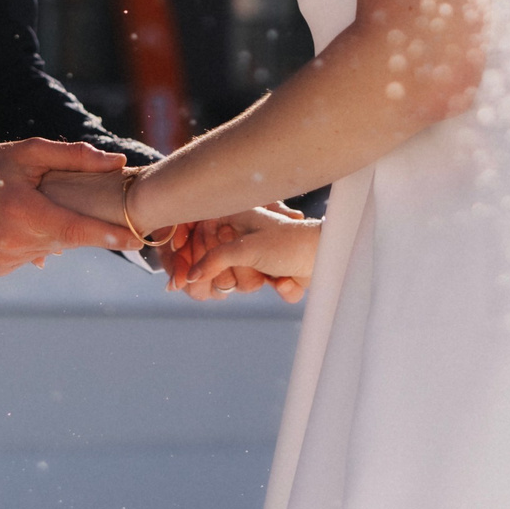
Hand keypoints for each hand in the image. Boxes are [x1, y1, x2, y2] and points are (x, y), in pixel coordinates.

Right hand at [0, 139, 131, 275]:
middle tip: (67, 204)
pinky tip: (17, 224)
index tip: (136, 239)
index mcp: (23, 210)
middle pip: (66, 239)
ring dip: (50, 232)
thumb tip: (118, 164)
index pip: (75, 229)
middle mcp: (12, 240)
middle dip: (79, 225)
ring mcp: (2, 258)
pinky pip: (30, 257)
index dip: (108, 236)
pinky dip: (32, 242)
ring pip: (49, 249)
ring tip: (29, 209)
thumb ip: (75, 157)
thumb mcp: (30, 151)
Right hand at [175, 209, 319, 303]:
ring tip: (268, 270)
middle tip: (248, 267)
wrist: (327, 254)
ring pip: (234, 283)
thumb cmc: (288, 242)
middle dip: (231, 275)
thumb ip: (214, 261)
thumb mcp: (246, 248)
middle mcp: (238, 235)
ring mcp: (252, 255)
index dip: (187, 260)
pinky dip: (278, 287)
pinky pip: (259, 290)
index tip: (181, 280)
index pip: (193, 239)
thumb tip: (190, 278)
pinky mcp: (269, 271)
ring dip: (254, 281)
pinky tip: (286, 279)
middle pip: (210, 267)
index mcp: (228, 217)